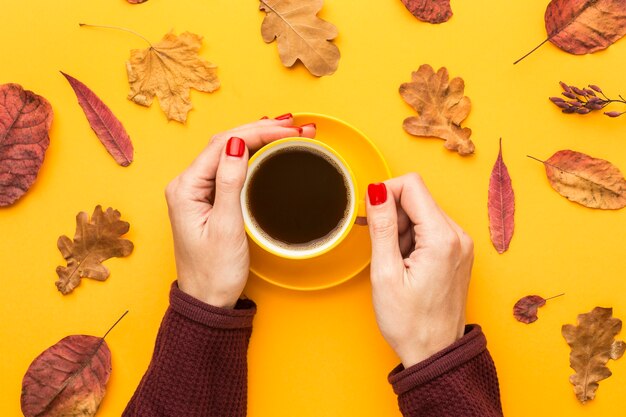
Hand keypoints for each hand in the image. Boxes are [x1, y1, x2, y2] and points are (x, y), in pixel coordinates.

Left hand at [165, 115, 315, 307]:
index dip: (256, 131)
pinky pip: (230, 168)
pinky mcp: (208, 200)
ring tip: (287, 130)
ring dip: (258, 138)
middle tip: (294, 125)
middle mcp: (187, 185)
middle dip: (260, 130)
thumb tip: (238, 144)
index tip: (287, 129)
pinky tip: (266, 147)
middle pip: (225, 144)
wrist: (207, 303)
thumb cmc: (214, 273)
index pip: (223, 145)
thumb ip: (231, 183)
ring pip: (229, 152)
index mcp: (185, 188)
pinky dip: (252, 154)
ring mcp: (197, 192)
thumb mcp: (226, 227)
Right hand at [366, 174, 473, 367]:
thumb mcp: (385, 273)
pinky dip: (412, 239)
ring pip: (422, 212)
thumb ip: (382, 226)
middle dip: (393, 215)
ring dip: (401, 229)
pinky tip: (406, 264)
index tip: (371, 215)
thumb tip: (376, 191)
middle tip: (384, 249)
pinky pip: (430, 228)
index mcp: (442, 238)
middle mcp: (458, 235)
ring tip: (396, 262)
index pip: (412, 185)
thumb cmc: (410, 322)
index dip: (385, 193)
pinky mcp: (457, 252)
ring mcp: (460, 244)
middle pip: (418, 197)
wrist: (435, 353)